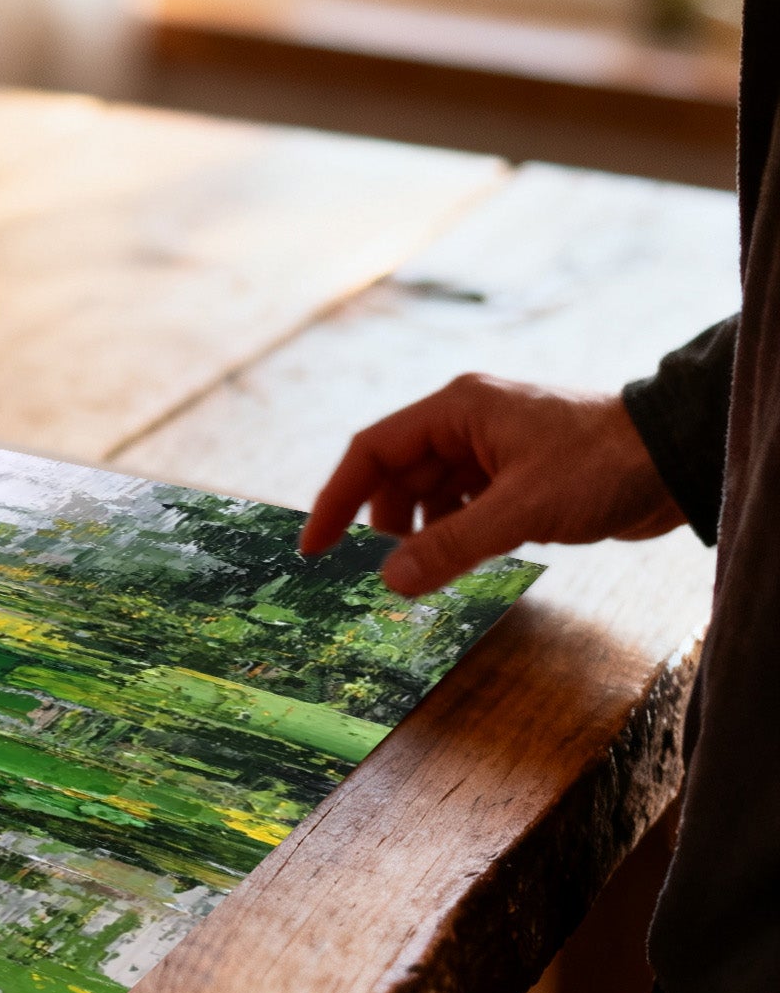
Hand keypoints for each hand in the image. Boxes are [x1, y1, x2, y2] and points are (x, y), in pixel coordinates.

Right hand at [298, 375, 682, 595]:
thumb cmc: (603, 465)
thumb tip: (390, 581)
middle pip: (396, 475)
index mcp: (457, 410)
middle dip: (380, 523)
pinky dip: (449, 535)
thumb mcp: (520, 510)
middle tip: (372, 571)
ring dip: (416, 533)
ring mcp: (491, 449)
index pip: (373, 451)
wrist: (676, 458)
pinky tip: (453, 562)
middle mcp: (466, 424)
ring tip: (417, 572)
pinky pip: (461, 506)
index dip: (337, 499)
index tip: (315, 547)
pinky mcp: (514, 476)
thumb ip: (450, 545)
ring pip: (428, 494)